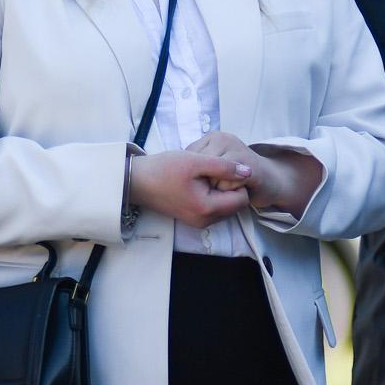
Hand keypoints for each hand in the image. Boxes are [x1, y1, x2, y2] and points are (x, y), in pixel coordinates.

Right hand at [128, 149, 251, 227]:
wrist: (135, 181)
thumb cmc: (163, 169)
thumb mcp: (195, 161)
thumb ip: (224, 167)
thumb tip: (249, 171)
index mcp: (207, 209)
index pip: (242, 199)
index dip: (238, 182)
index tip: (223, 169)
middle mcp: (205, 221)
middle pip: (235, 205)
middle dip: (231, 188)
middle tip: (214, 171)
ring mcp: (198, 222)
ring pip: (225, 207)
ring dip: (221, 191)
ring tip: (204, 176)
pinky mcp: (192, 218)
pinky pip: (214, 208)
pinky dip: (212, 196)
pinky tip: (199, 182)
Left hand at [187, 131, 324, 216]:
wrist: (271, 181)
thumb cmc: (237, 177)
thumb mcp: (212, 167)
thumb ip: (198, 164)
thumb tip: (173, 170)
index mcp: (212, 137)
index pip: (189, 156)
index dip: (192, 173)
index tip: (202, 181)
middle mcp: (224, 138)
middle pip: (199, 164)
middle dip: (204, 180)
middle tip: (215, 187)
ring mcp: (237, 148)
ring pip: (212, 173)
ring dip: (216, 186)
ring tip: (226, 188)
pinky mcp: (248, 164)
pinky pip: (227, 180)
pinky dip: (228, 189)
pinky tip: (236, 189)